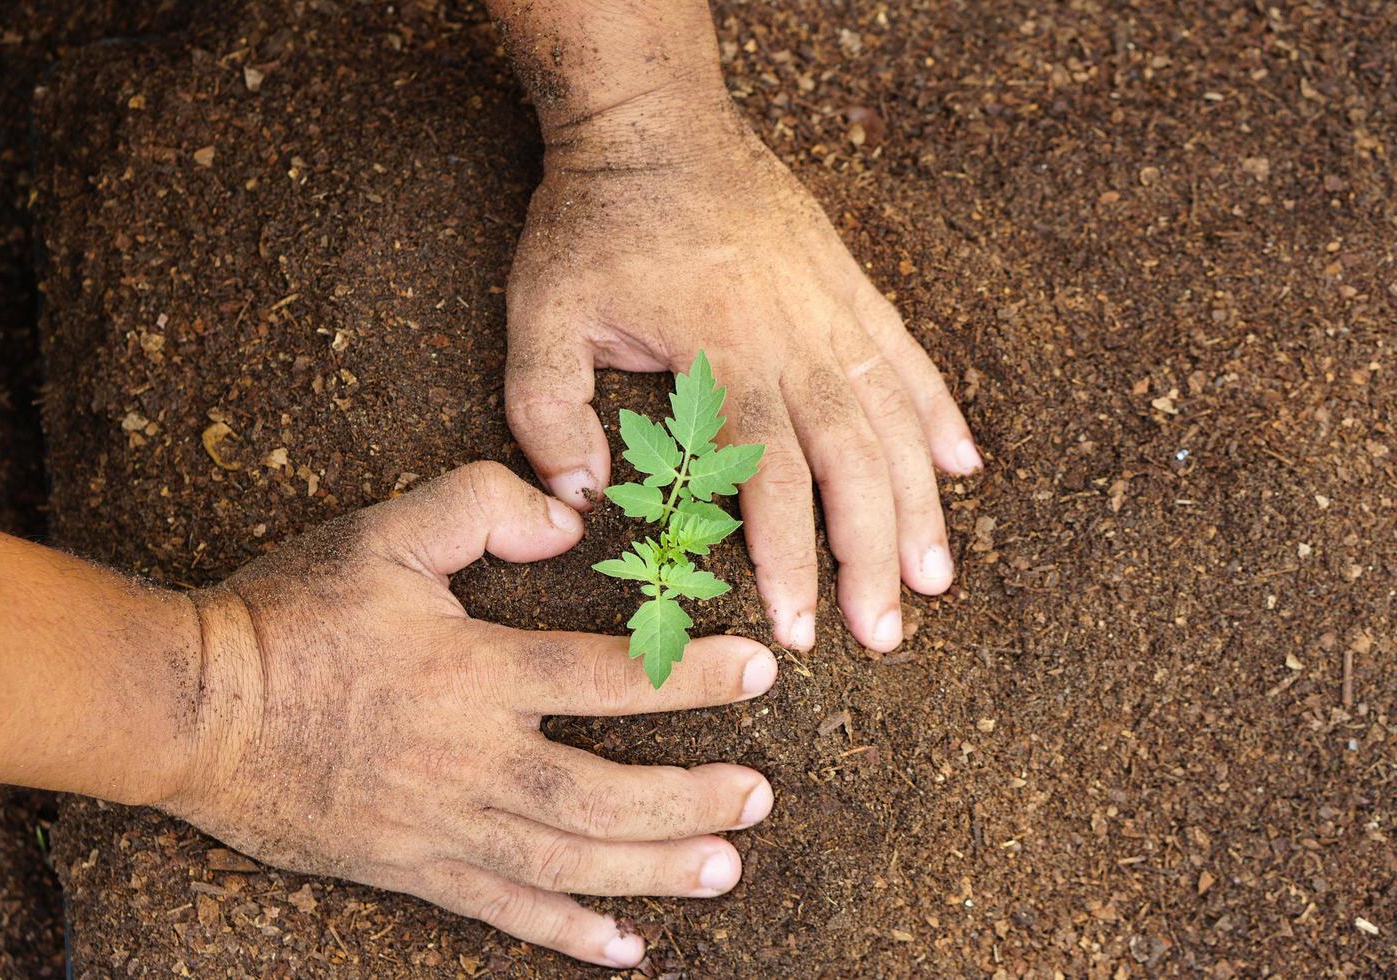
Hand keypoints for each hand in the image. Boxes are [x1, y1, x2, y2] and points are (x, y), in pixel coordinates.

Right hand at [164, 462, 777, 967]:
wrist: (191, 708)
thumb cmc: (290, 614)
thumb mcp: (384, 531)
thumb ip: (482, 506)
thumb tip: (570, 521)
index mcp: (472, 673)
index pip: (607, 678)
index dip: (691, 676)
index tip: (761, 672)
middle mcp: (470, 760)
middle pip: (603, 794)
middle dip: (691, 797)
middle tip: (758, 795)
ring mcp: (441, 826)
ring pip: (568, 863)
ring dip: (652, 869)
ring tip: (724, 868)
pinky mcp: (410, 867)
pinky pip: (501, 911)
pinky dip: (566, 934)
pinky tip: (623, 950)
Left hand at [504, 94, 981, 654]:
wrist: (655, 124)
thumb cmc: (594, 222)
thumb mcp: (541, 313)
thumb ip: (549, 411)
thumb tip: (582, 501)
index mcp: (724, 355)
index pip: (769, 478)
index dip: (788, 559)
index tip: (799, 629)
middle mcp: (795, 340)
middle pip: (851, 465)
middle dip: (870, 557)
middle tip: (883, 635)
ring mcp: (833, 312)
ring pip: (894, 423)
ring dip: (919, 505)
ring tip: (937, 579)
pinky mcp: (850, 287)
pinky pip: (909, 358)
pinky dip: (939, 414)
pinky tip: (963, 466)